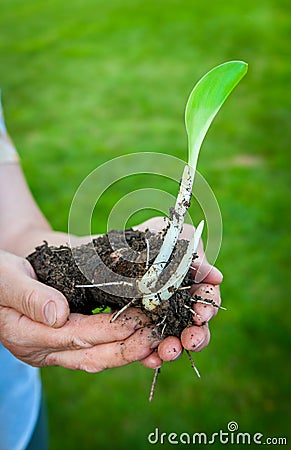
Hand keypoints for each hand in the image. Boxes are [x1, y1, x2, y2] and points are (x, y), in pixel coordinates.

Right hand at [0, 250, 159, 370]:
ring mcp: (52, 349)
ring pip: (94, 357)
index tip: (139, 320)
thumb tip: (59, 315)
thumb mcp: (7, 278)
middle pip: (90, 355)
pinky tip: (138, 336)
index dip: (108, 329)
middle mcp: (41, 350)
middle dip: (126, 348)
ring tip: (154, 340)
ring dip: (125, 351)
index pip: (76, 335)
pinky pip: (92, 349)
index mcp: (26, 336)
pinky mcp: (62, 342)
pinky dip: (116, 344)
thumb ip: (30, 297)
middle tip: (156, 336)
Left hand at [134, 218, 222, 368]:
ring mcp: (161, 320)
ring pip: (175, 339)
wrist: (113, 248)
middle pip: (196, 325)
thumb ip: (194, 258)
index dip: (208, 307)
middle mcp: (181, 305)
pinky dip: (151, 355)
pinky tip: (150, 359)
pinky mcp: (141, 330)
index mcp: (193, 284)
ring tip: (169, 351)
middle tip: (191, 340)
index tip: (202, 314)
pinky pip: (149, 347)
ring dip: (176, 348)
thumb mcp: (174, 240)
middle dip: (197, 335)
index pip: (207, 299)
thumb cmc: (151, 239)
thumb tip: (217, 278)